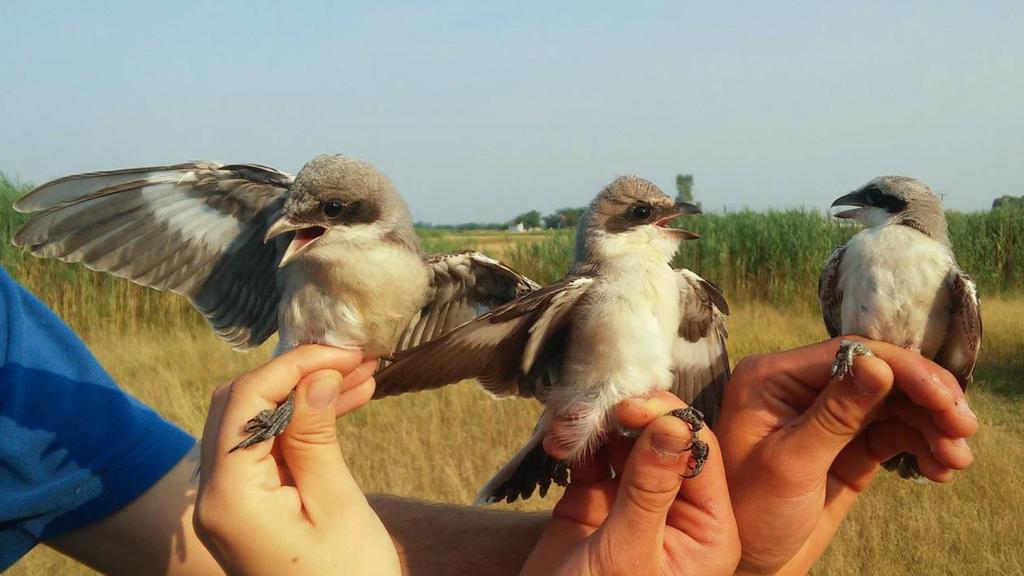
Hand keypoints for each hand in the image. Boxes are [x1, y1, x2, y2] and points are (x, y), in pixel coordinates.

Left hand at [194, 345, 399, 575]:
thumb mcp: (337, 506)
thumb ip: (315, 436)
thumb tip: (312, 375)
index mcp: (229, 497)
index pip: (244, 401)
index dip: (292, 365)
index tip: (343, 352)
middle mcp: (215, 496)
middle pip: (240, 406)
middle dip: (295, 373)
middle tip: (353, 360)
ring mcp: (228, 502)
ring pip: (256, 422)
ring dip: (302, 394)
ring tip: (361, 376)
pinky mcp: (247, 507)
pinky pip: (267, 448)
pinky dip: (301, 423)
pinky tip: (345, 403)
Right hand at [523, 396, 740, 575]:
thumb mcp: (630, 554)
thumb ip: (651, 488)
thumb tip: (674, 425)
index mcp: (706, 530)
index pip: (700, 456)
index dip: (670, 421)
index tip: (632, 406)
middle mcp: (675, 511)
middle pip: (665, 441)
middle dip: (632, 416)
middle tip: (602, 405)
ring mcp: (633, 504)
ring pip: (626, 442)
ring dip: (598, 425)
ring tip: (571, 423)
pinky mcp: (594, 501)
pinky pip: (592, 457)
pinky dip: (575, 442)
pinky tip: (558, 441)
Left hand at [717, 337, 977, 574]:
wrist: (749, 561)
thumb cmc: (749, 513)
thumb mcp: (791, 464)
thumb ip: (835, 415)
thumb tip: (878, 364)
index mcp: (772, 378)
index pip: (848, 354)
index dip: (904, 369)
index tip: (944, 398)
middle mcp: (799, 386)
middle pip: (879, 373)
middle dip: (926, 398)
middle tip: (963, 428)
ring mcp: (827, 414)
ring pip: (893, 403)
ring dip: (931, 426)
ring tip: (956, 459)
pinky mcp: (848, 444)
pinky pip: (894, 432)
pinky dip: (922, 444)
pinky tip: (940, 468)